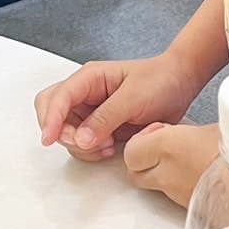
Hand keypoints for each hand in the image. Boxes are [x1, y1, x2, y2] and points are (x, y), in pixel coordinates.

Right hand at [35, 55, 202, 163]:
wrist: (180, 83)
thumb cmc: (159, 81)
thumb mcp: (133, 98)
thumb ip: (105, 118)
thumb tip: (80, 139)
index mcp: (89, 78)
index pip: (58, 97)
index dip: (51, 119)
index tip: (49, 139)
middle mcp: (85, 93)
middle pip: (51, 111)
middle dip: (61, 132)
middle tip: (84, 144)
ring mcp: (90, 109)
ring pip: (65, 130)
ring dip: (79, 144)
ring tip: (106, 146)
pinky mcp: (99, 125)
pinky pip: (81, 141)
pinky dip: (89, 150)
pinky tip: (109, 148)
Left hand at [124, 123, 219, 207]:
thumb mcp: (218, 126)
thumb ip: (197, 129)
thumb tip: (192, 125)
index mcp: (167, 148)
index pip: (130, 152)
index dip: (140, 141)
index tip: (159, 133)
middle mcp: (167, 175)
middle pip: (135, 173)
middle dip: (143, 160)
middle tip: (164, 148)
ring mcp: (178, 196)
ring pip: (154, 186)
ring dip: (161, 173)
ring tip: (186, 159)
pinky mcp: (191, 210)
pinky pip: (174, 196)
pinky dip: (179, 185)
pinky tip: (198, 172)